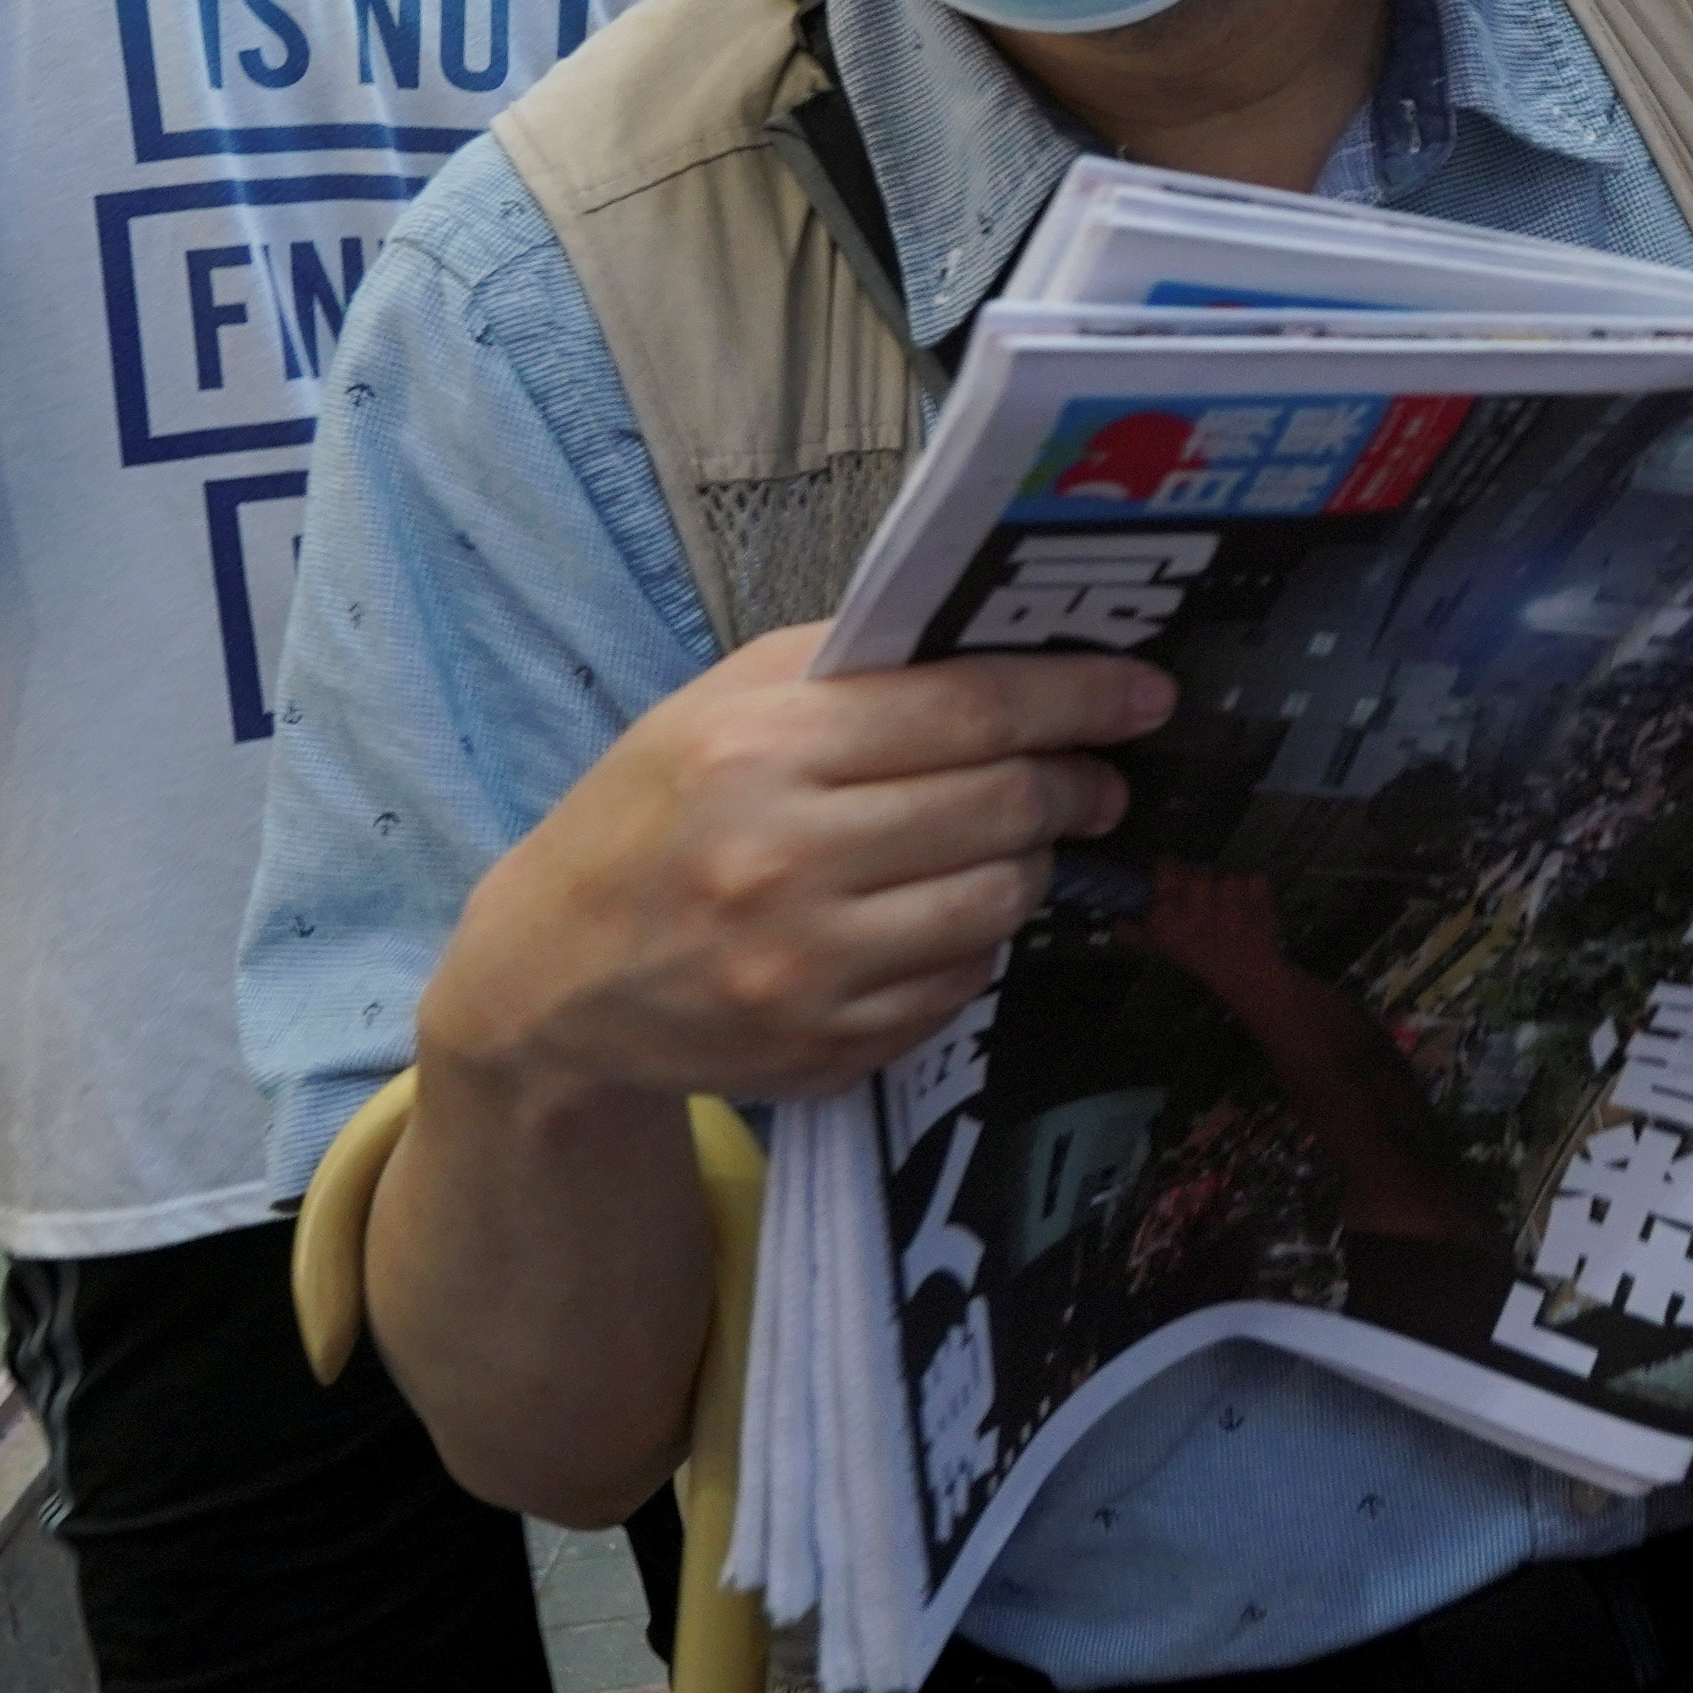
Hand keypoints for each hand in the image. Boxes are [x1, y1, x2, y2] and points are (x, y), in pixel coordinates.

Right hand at [416, 626, 1168, 1107]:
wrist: (547, 977)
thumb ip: (858, 672)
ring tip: (1014, 842)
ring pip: (1001, 901)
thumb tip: (1018, 647)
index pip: (970, 708)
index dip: (1079, 697)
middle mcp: (780, 858)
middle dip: (1076, 784)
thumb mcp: (723, 706)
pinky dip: (973, 942)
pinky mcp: (823, 1046)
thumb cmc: (654, 814)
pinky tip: (935, 914)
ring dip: (1031, 864)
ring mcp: (803, 966)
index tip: (1145, 693)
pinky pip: (961, 981)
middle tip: (1099, 779)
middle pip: (1004, 806)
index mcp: (759, 747)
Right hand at [1134, 862, 1300, 1006]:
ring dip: (1230, 886)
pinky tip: (1249, 906)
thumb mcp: (1163, 950)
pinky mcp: (1260, 906)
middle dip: (1203, 880)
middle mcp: (1198, 915)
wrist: (1245, 976)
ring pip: (1228, 875)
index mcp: (1170, 922)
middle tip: (1206, 894)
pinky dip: (1255, 888)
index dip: (1170, 866)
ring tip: (1230, 905)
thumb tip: (1116, 921)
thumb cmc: (1200, 957)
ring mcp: (1232, 910)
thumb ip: (1135, 935)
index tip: (1173, 868)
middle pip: (1198, 873)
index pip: (1166, 873)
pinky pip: (1256, 878)